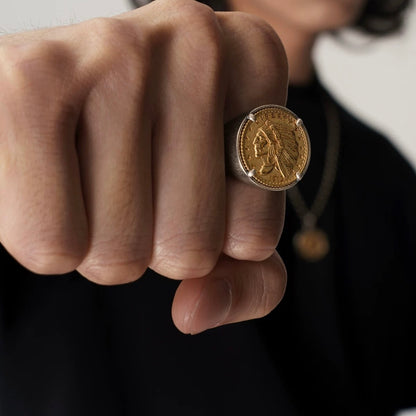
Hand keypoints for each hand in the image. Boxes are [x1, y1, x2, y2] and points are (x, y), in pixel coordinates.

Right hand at [0, 0, 287, 332]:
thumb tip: (195, 311)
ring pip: (121, 250)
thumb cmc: (155, 150)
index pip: (253, 237)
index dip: (214, 239)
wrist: (67, 100)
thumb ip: (247, 277)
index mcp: (255, 63)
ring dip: (102, 240)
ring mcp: (115, 51)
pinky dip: (49, 236)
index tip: (190, 189)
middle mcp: (199, 38)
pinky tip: (51, 175)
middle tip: (130, 187)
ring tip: (90, 175)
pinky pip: (54, 242)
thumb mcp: (226, 209)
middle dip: (152, 245)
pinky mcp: (30, 83)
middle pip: (189, 247)